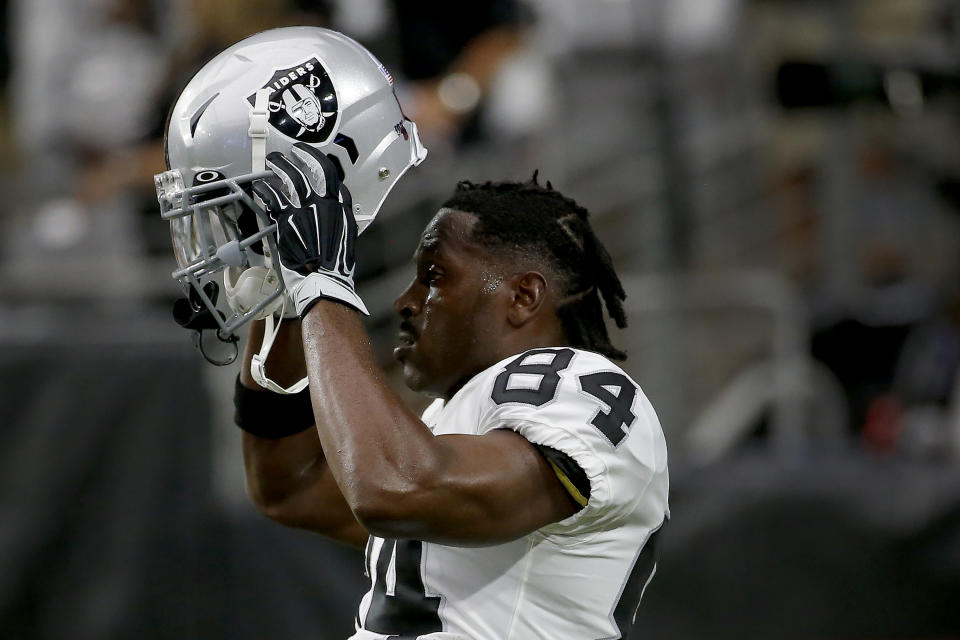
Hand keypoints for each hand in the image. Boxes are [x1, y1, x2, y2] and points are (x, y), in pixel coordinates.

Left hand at [253, 143, 367, 316]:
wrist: (323, 278)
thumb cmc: (334, 264)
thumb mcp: (345, 236)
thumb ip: (339, 218)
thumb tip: (335, 207)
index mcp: (342, 209)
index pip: (334, 179)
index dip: (321, 165)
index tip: (312, 159)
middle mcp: (326, 205)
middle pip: (315, 171)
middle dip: (303, 157)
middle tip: (292, 152)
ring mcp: (307, 210)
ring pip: (293, 179)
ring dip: (281, 166)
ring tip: (273, 161)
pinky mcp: (288, 219)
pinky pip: (274, 196)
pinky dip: (265, 189)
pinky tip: (259, 185)